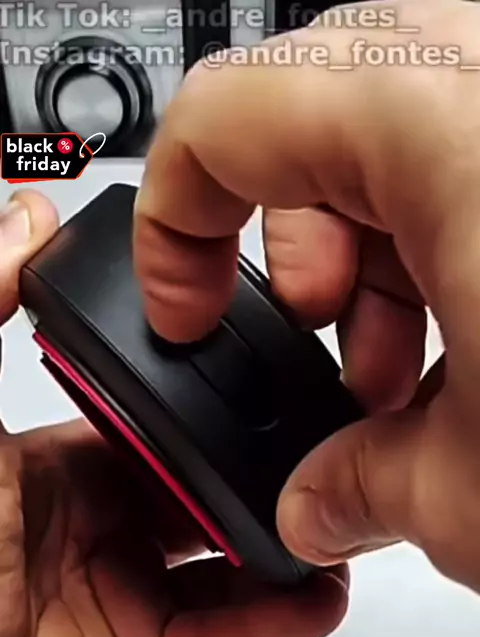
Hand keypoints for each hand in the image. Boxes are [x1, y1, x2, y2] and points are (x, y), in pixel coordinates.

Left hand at [0, 192, 347, 636]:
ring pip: (230, 564)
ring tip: (329, 517)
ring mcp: (130, 602)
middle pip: (202, 492)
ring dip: (283, 540)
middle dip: (255, 472)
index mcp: (58, 473)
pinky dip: (279, 617)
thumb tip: (23, 222)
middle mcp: (99, 536)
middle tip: (305, 450)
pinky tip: (313, 589)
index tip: (245, 380)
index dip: (200, 407)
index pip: (151, 429)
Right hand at [133, 0, 479, 594]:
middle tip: (317, 346)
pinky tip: (470, 347)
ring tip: (399, 376)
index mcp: (445, 126)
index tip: (187, 308)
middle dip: (298, 245)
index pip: (224, 116)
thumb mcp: (473, 496)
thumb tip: (321, 504)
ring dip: (383, 251)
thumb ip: (364, 491)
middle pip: (322, 112)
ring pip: (411, 125)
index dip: (171, 225)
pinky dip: (455, 238)